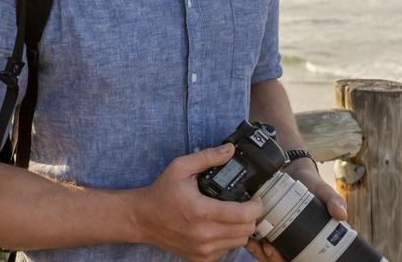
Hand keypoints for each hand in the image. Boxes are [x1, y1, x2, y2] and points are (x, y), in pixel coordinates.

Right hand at [132, 143, 262, 261]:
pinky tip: (221, 225)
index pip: (243, 216)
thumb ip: (207, 157)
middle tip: (247, 203)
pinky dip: (230, 239)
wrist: (144, 218)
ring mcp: (203, 250)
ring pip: (239, 243)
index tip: (256, 198)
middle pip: (246, 231)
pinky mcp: (201, 259)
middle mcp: (204, 235)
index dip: (256, 206)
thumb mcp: (181, 167)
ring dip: (242, 228)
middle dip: (251, 216)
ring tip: (235, 213)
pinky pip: (227, 250)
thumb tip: (229, 150)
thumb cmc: (162, 192)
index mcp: (202, 212)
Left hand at [243, 162, 347, 261]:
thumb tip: (342, 214)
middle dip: (271, 258)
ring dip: (260, 252)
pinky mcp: (269, 224)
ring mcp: (280, 233)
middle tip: (266, 248)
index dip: (285, 259)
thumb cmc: (312, 185)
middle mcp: (294, 239)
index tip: (276, 253)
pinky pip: (260, 240)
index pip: (299, 257)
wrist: (295, 169)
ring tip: (253, 242)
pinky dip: (254, 241)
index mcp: (310, 237)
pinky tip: (248, 236)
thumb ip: (333, 200)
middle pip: (282, 258)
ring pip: (269, 253)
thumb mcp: (323, 191)